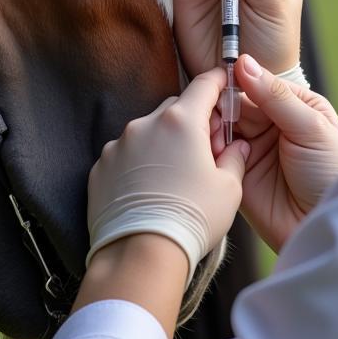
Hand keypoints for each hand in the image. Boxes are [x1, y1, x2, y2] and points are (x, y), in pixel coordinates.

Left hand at [87, 68, 249, 284]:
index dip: (217, 83)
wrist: (140, 256)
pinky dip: (138, 164)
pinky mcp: (100, 167)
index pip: (203, 85)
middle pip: (175, 108)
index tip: (224, 84)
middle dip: (192, 122)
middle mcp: (145, 124)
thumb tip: (237, 146)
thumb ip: (235, 158)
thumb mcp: (229, 189)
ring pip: (148, 132)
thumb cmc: (191, 219)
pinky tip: (149, 190)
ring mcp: (118, 145)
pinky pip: (126, 155)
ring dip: (163, 144)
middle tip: (206, 151)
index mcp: (180, 122)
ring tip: (174, 178)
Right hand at [210, 56, 337, 253]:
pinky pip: (218, 155)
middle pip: (236, 105)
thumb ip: (276, 96)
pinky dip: (210, 151)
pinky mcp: (238, 174)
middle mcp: (271, 125)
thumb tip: (244, 62)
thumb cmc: (331, 172)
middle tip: (211, 112)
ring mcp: (253, 149)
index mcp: (293, 106)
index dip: (238, 83)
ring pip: (222, 128)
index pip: (258, 85)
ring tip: (210, 133)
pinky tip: (210, 151)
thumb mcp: (311, 127)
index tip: (218, 81)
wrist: (327, 225)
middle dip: (221, 107)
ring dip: (213, 128)